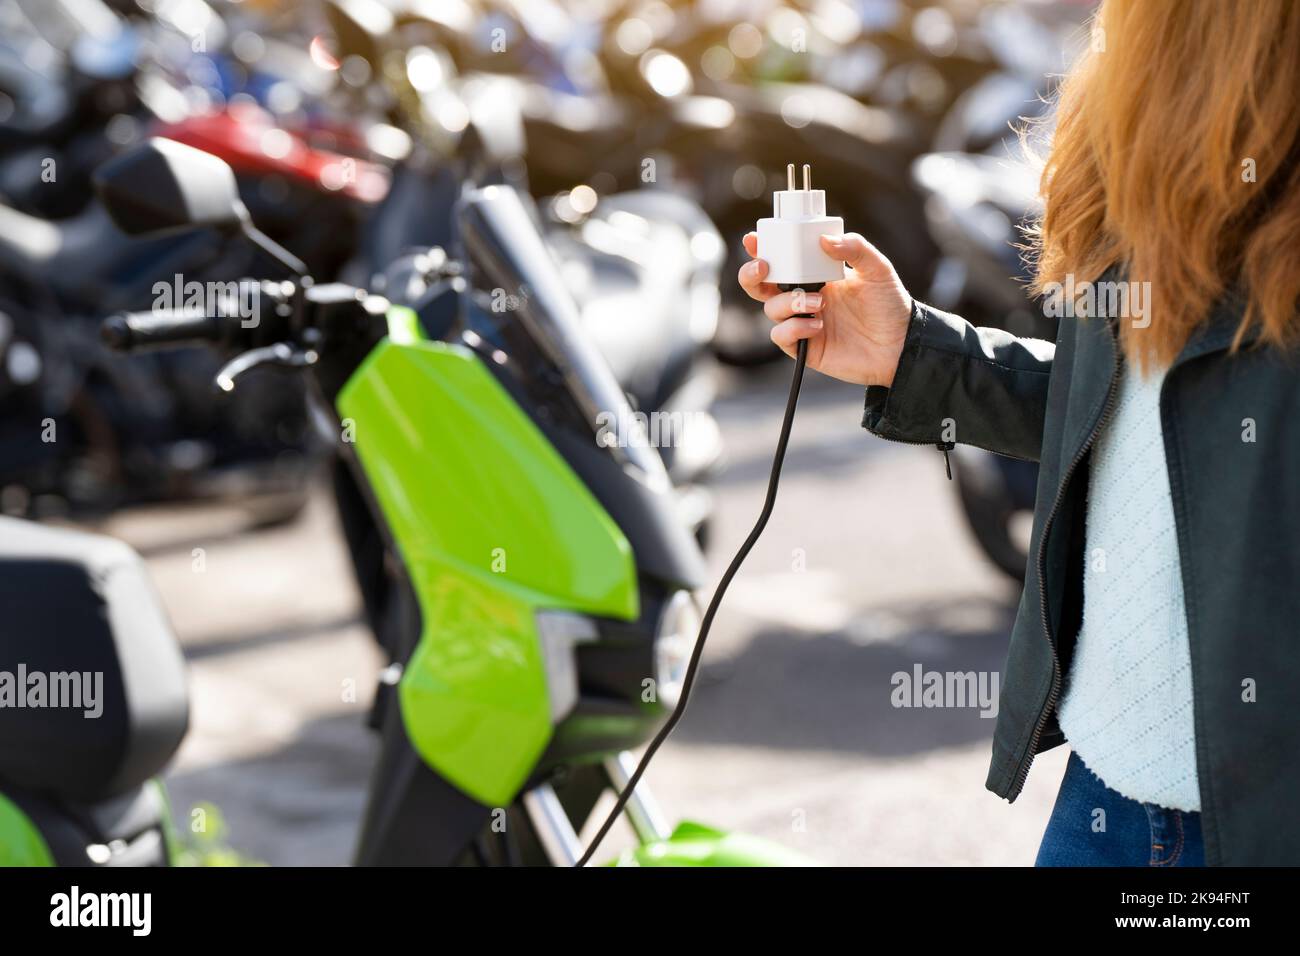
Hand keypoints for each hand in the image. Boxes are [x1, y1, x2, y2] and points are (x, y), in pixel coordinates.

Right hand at [737, 232, 912, 387]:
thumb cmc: (890, 306)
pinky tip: (818, 325)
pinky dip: (794, 327)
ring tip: (818, 302)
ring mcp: (802, 322)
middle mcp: (804, 297)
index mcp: (815, 275)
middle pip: (760, 286)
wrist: (900, 346)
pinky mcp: (804, 347)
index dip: (762, 249)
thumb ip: (854, 248)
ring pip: (770, 309)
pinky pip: (781, 335)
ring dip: (787, 302)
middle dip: (751, 275)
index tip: (754, 239)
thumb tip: (824, 240)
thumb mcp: (877, 269)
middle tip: (764, 268)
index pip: (781, 260)